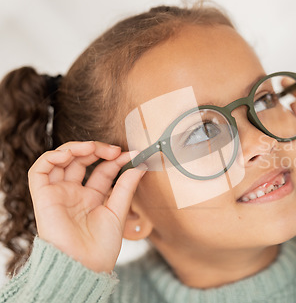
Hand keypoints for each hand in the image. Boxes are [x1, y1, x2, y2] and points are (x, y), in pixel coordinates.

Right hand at [28, 141, 146, 272]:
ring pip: (60, 160)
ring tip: (92, 148)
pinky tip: (70, 154)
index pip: (102, 169)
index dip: (115, 159)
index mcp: (92, 197)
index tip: (131, 154)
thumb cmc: (102, 246)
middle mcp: (74, 193)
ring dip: (75, 148)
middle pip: (81, 160)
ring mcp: (58, 193)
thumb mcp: (118, 211)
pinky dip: (52, 157)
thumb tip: (140, 164)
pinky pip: (39, 170)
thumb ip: (126, 186)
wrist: (86, 264)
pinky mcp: (43, 196)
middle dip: (97, 149)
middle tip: (114, 150)